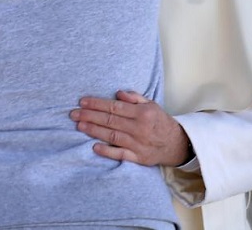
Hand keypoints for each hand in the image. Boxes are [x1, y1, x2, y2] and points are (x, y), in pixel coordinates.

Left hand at [70, 90, 190, 166]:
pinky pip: (121, 154)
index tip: (82, 102)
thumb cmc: (159, 122)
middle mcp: (139, 128)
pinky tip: (94, 146)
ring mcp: (138, 144)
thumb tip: (117, 93)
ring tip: (79, 125)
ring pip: (112, 136)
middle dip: (89, 116)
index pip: (114, 107)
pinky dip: (107, 151)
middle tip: (73, 113)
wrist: (177, 144)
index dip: (96, 104)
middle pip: (110, 120)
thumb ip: (134, 98)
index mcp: (142, 113)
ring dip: (94, 130)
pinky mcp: (139, 158)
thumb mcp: (151, 105)